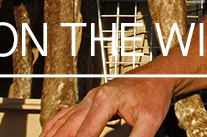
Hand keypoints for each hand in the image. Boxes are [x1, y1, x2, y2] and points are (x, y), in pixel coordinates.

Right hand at [40, 76, 172, 136]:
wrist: (157, 75)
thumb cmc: (154, 94)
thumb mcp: (151, 121)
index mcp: (105, 100)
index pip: (84, 134)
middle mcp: (92, 97)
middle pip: (67, 128)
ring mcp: (89, 98)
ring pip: (62, 121)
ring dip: (52, 136)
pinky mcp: (90, 101)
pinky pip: (65, 114)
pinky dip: (54, 126)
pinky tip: (48, 134)